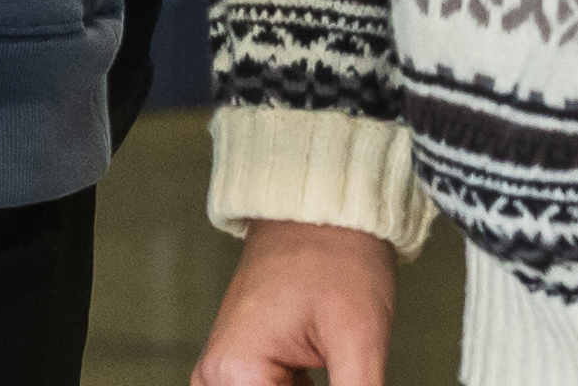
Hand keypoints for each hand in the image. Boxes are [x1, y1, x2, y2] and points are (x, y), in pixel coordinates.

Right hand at [196, 220, 402, 385]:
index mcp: (235, 372)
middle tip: (347, 374)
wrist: (322, 208)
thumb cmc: (337, 258)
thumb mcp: (360, 344)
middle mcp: (218, 375)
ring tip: (343, 368)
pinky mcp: (244, 366)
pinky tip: (335, 379)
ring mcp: (227, 370)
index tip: (355, 383)